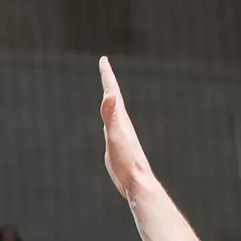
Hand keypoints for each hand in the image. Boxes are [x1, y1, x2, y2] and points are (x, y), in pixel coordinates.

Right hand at [98, 56, 156, 200]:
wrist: (137, 181)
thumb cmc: (127, 160)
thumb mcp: (116, 135)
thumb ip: (112, 115)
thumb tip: (110, 94)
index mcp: (121, 118)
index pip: (112, 92)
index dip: (107, 75)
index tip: (103, 60)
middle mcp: (121, 122)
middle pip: (114, 97)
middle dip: (108, 82)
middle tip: (104, 68)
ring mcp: (119, 133)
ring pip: (113, 110)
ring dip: (110, 98)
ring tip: (107, 90)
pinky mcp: (117, 144)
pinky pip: (111, 123)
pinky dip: (108, 116)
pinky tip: (108, 120)